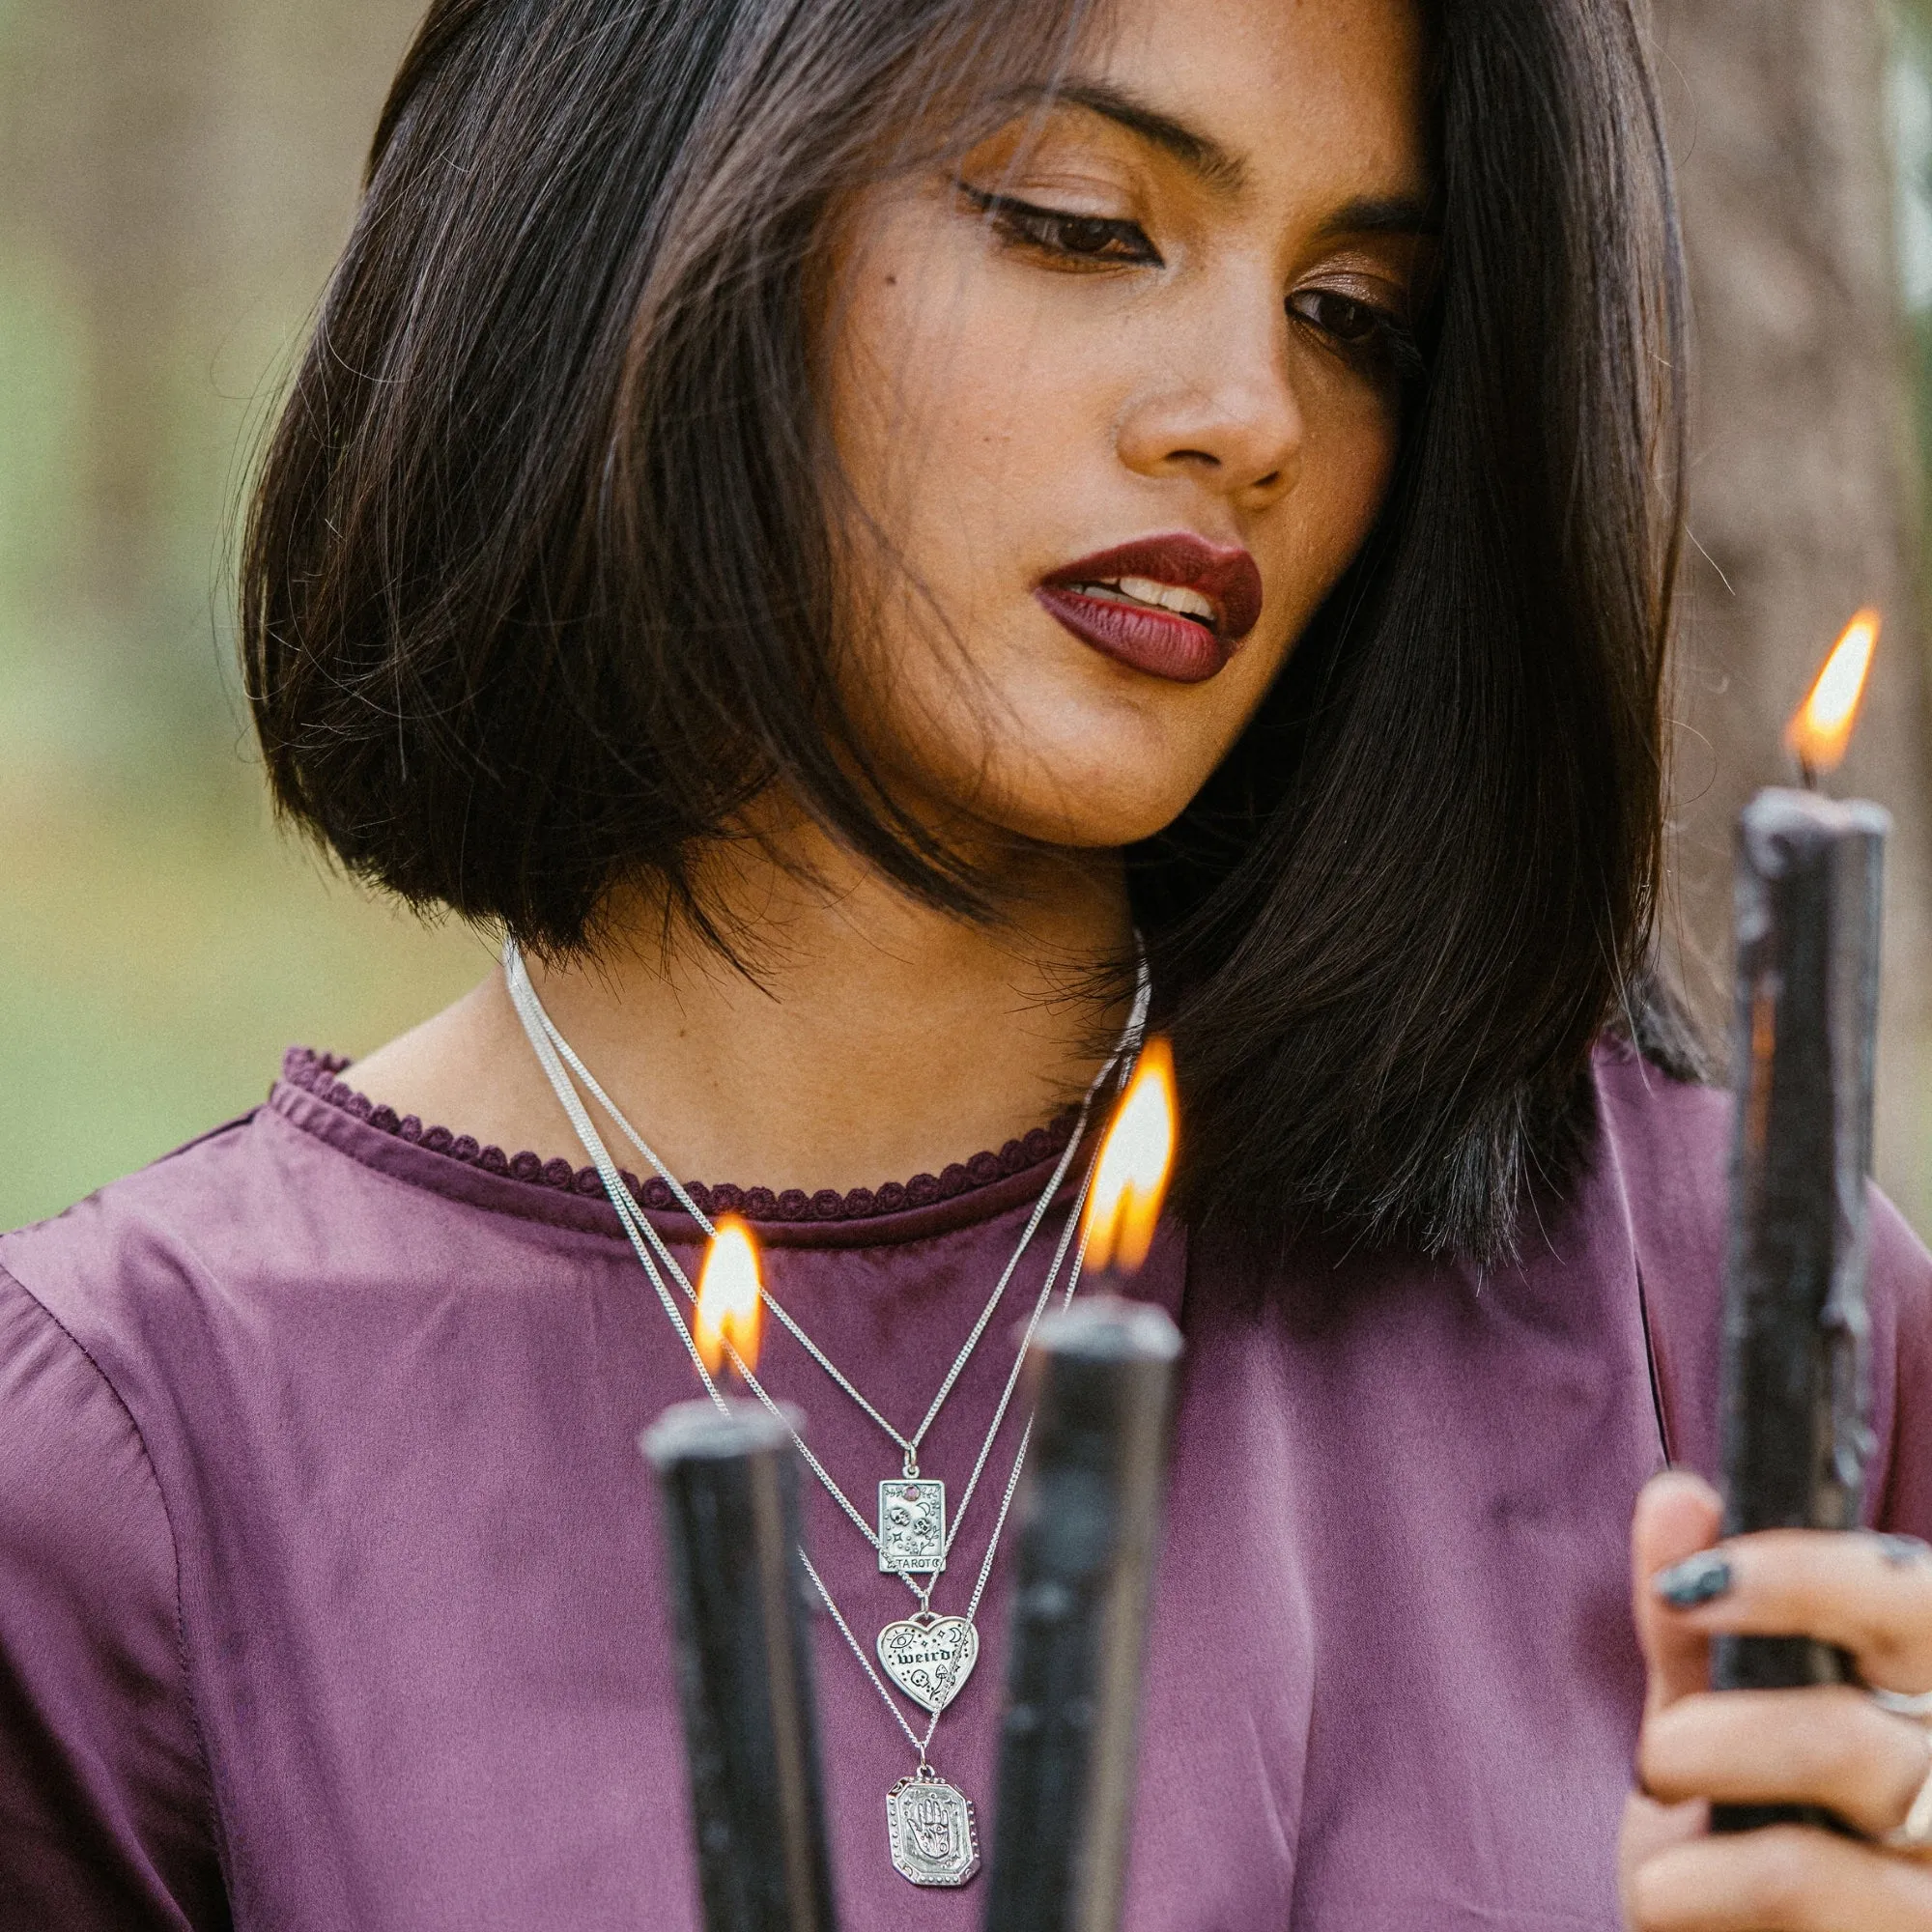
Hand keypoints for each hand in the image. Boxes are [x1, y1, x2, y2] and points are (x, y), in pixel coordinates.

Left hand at [1621, 1471, 1931, 1929]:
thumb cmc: (1733, 1837)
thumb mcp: (1705, 1720)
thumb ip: (1694, 1622)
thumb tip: (1679, 1498)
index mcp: (1918, 1690)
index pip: (1913, 1601)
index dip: (1809, 1580)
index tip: (1692, 1583)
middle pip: (1860, 1734)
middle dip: (1729, 1733)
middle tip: (1660, 1749)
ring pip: (1850, 1813)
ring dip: (1716, 1810)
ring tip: (1661, 1821)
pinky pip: (1820, 1901)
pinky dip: (1710, 1892)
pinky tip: (1672, 1898)